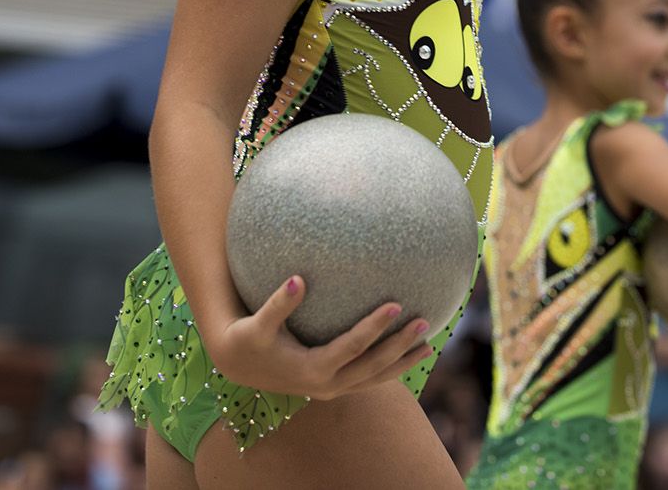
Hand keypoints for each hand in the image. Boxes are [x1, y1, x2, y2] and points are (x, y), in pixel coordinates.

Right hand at [205, 275, 432, 399]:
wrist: (239, 366)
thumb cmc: (247, 339)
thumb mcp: (258, 323)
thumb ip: (279, 303)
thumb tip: (298, 278)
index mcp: (312, 369)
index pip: (353, 346)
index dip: (375, 326)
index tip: (396, 304)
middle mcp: (327, 385)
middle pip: (372, 366)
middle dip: (400, 346)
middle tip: (424, 321)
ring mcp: (332, 389)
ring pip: (375, 379)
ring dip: (401, 363)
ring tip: (429, 346)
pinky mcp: (332, 387)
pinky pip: (368, 379)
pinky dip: (388, 369)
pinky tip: (404, 354)